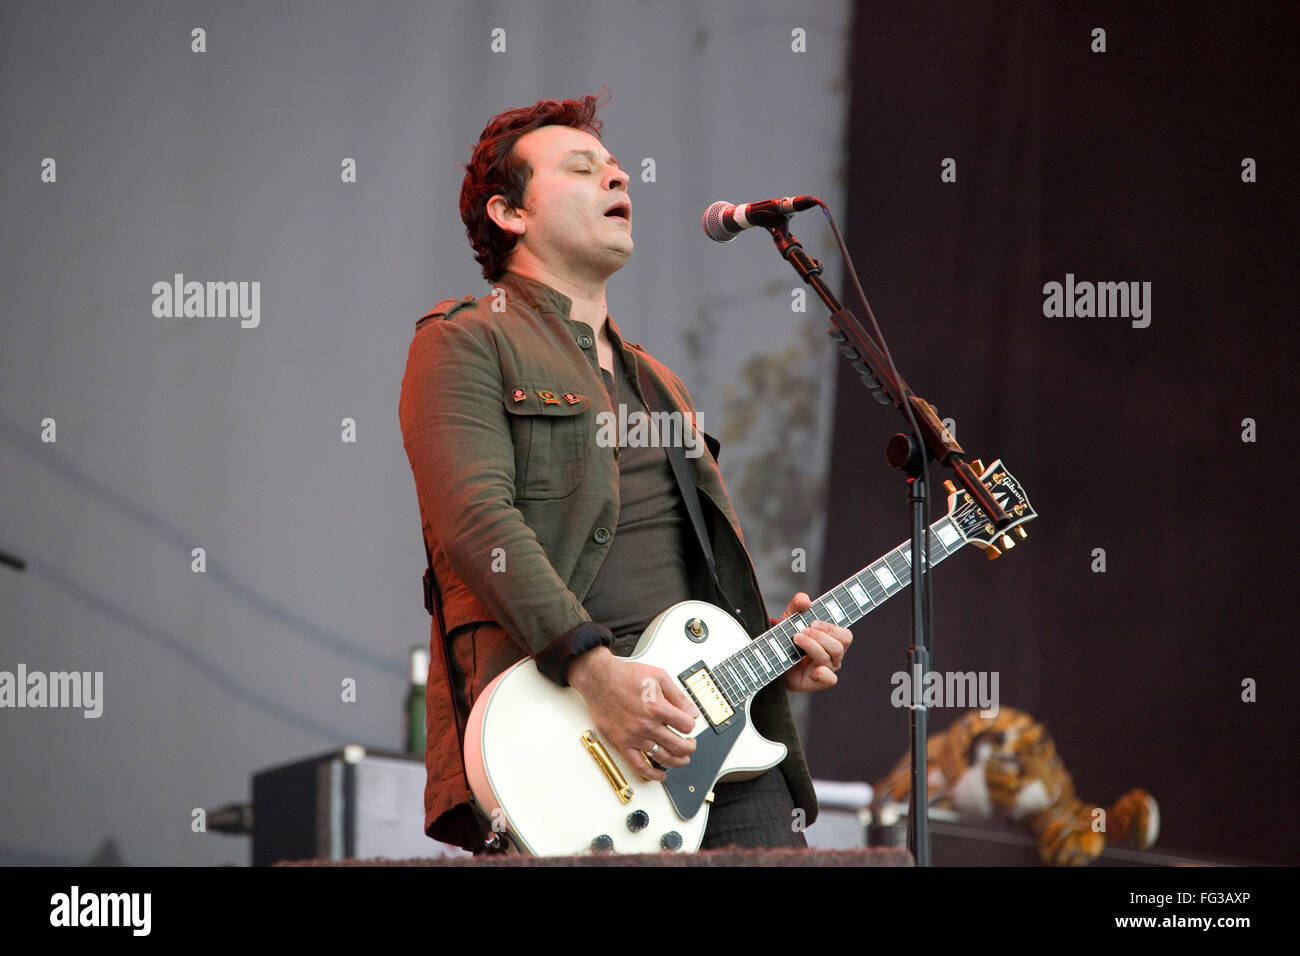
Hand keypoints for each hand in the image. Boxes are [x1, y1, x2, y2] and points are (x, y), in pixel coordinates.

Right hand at [567, 647, 699, 780]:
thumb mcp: (659, 677)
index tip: (688, 723)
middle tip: (691, 744)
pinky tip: (660, 774)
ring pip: (663, 757)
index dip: (691, 724)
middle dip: (690, 746)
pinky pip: (638, 765)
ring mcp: (634, 736)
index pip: (686, 725)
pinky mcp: (621, 742)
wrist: (599, 679)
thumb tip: (692, 712)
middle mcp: (646, 725)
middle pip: (679, 745)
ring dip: (677, 761)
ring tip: (682, 759)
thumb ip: (678, 696)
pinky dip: (652, 774)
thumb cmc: (625, 676)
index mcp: (657, 707)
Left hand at [778, 592, 852, 692]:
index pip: (845, 635)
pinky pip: (830, 679)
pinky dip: (823, 673)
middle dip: (820, 636)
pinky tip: (812, 669)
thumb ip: (797, 605)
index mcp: (832, 639)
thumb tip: (806, 600)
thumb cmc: (786, 639)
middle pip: (839, 645)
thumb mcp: (789, 618)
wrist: (771, 660)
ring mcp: (827, 668)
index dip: (831, 627)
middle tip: (801, 632)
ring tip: (796, 639)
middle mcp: (833, 655)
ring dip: (812, 646)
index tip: (813, 622)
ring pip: (830, 657)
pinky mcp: (818, 681)